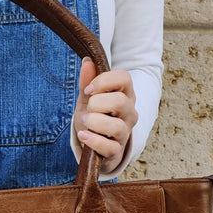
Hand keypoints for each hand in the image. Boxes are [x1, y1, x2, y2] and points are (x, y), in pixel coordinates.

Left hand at [73, 58, 137, 173]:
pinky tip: (83, 135)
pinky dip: (93, 140)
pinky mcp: (116, 151)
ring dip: (94, 123)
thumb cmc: (94, 118)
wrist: (95, 145)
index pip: (124, 78)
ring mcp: (125, 133)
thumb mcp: (88, 99)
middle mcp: (129, 113)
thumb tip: (88, 61)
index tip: (89, 89)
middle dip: (96, 104)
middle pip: (119, 101)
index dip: (104, 81)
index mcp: (125, 95)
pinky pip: (108, 147)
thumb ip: (87, 82)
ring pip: (115, 126)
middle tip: (88, 109)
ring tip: (85, 123)